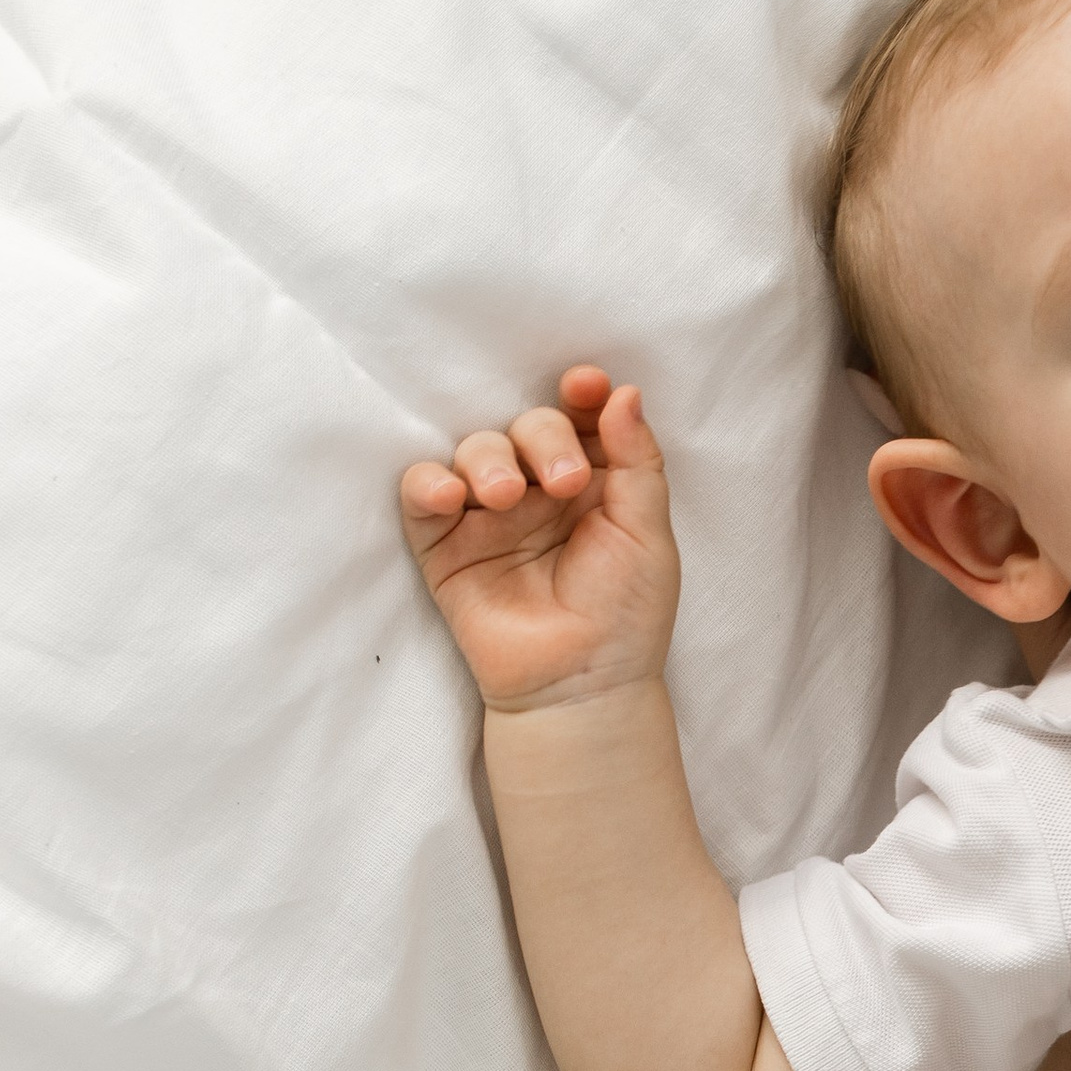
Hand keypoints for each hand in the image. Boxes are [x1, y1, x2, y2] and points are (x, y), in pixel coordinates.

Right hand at [399, 365, 677, 713]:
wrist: (581, 685)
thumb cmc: (625, 615)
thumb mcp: (647, 533)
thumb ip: (638, 462)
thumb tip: (625, 393)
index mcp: (593, 483)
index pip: (580, 419)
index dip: (580, 395)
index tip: (584, 386)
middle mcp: (539, 491)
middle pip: (528, 427)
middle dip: (542, 439)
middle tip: (563, 483)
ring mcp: (489, 515)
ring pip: (475, 450)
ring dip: (488, 460)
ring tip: (506, 497)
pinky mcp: (445, 545)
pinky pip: (422, 494)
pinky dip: (429, 483)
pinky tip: (452, 495)